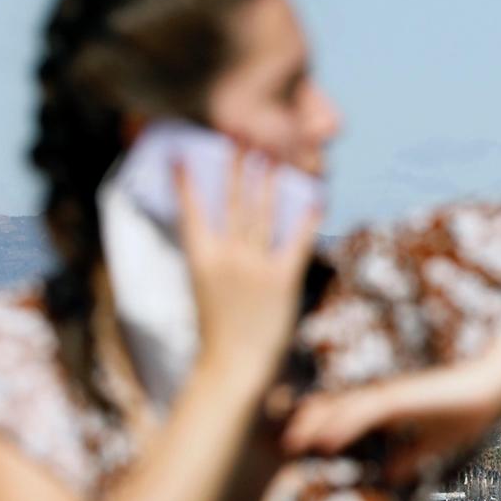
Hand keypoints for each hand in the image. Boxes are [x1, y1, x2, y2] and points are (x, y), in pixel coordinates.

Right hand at [175, 152, 320, 390]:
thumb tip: (221, 232)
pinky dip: (307, 218)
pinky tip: (315, 197)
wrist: (234, 365)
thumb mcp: (205, 288)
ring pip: (263, 214)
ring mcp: (255, 267)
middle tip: (241, 134)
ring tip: (271, 153)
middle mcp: (226, 257)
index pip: (192, 211)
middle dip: (238, 167)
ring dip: (268, 181)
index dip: (188, 182)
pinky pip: (297, 241)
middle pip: (234, 203)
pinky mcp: (282, 280)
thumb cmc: (219, 329)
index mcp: (200, 259)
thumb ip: (213, 257)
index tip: (184, 155)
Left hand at [283, 365, 500, 480]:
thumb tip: (392, 474)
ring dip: (317, 425)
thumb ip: (411, 456)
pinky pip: (366, 413)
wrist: (490, 389)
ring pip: (345, 410)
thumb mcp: (433, 443)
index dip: (321, 425)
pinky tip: (327, 442)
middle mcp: (384, 398)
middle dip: (308, 424)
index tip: (297, 444)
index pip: (347, 414)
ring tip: (292, 443)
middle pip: (337, 409)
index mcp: (389, 407)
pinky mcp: (402, 398)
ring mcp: (391, 396)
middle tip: (282, 444)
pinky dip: (345, 426)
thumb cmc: (467, 412)